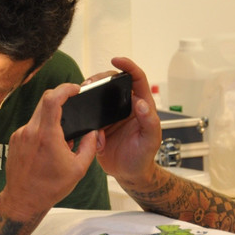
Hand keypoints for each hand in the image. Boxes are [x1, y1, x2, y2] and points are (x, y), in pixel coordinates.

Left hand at [0, 83, 98, 220]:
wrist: (23, 199)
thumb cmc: (50, 187)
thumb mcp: (79, 169)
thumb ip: (90, 146)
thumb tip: (93, 131)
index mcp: (47, 136)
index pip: (53, 99)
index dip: (65, 88)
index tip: (75, 89)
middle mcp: (31, 131)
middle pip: (45, 101)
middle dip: (61, 99)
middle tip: (73, 103)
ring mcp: (20, 135)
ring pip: (39, 114)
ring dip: (52, 118)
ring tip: (62, 136)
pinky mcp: (14, 139)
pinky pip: (32, 126)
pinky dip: (42, 129)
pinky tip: (48, 146)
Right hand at [95, 57, 163, 182]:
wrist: (128, 174)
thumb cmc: (144, 157)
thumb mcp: (151, 140)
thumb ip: (149, 122)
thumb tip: (142, 103)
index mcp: (142, 105)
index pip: (137, 79)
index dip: (128, 66)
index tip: (116, 60)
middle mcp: (126, 107)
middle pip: (113, 84)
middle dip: (101, 79)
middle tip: (90, 83)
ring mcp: (111, 115)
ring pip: (98, 97)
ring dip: (90, 98)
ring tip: (83, 98)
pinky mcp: (99, 125)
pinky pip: (90, 117)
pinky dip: (87, 121)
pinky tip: (92, 132)